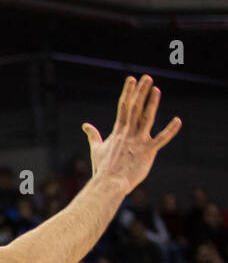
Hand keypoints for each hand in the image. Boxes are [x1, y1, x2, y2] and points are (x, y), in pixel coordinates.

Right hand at [82, 75, 180, 194]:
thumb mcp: (96, 150)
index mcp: (118, 132)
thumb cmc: (102, 169)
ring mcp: (138, 142)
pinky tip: (178, 120)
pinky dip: (170, 130)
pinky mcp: (148, 152)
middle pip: (135, 109)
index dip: (128, 92)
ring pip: (146, 119)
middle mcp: (128, 134)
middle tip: (147, 77)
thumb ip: (93, 135)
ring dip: (152, 103)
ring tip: (156, 89)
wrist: (108, 185)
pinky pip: (161, 139)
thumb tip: (85, 125)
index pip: (123, 107)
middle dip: (140, 92)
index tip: (132, 79)